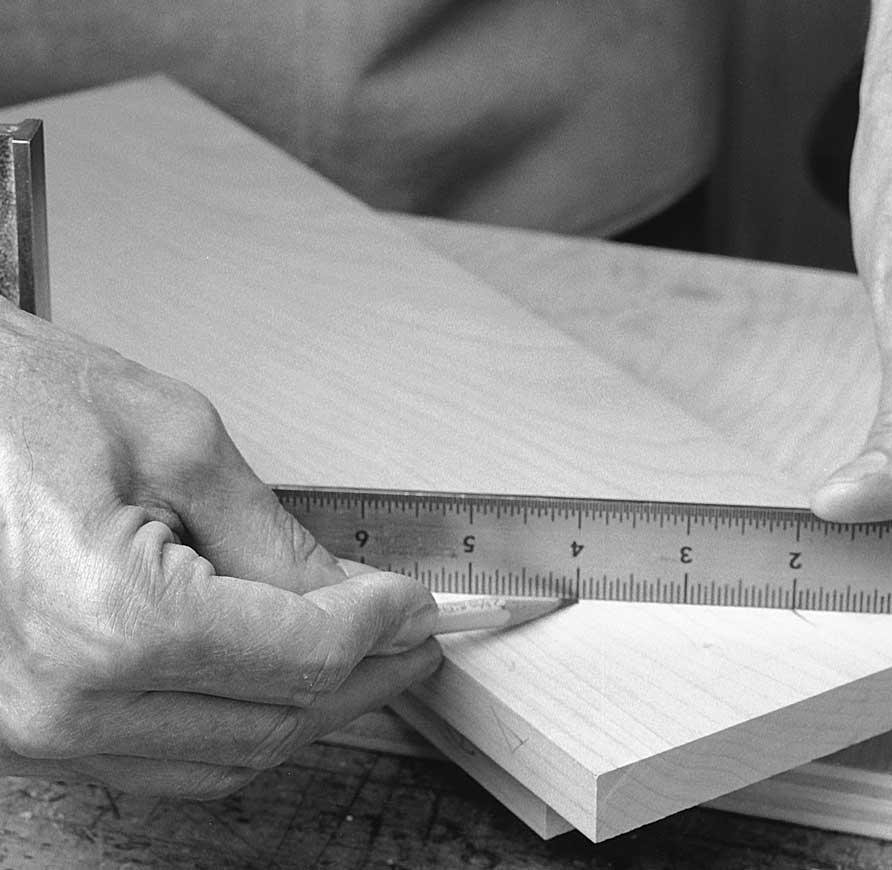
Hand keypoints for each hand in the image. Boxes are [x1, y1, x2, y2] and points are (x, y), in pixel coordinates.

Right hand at [0, 304, 440, 796]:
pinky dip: (239, 725)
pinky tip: (279, 683)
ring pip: (228, 755)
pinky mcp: (30, 735)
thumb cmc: (14, 407)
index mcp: (111, 620)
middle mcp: (67, 701)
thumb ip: (275, 536)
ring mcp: (39, 732)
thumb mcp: (174, 443)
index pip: (304, 655)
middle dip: (365, 675)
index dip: (381, 626)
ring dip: (309, 710)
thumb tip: (350, 594)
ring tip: (364, 659)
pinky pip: (166, 760)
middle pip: (277, 718)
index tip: (418, 603)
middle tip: (413, 637)